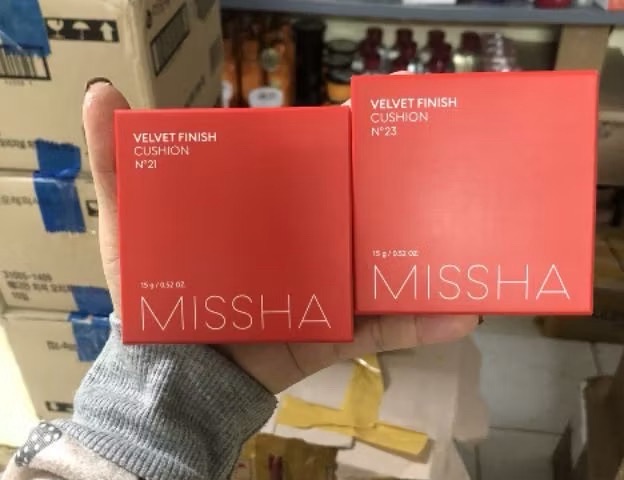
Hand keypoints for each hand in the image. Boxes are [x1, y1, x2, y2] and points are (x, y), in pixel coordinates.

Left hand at [83, 80, 477, 393]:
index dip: (339, 151)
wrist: (170, 372)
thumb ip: (117, 161)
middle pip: (356, 218)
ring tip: (467, 239)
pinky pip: (382, 332)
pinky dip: (419, 326)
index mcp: (268, 218)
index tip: (369, 125)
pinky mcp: (334, 334)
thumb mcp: (128, 221)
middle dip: (395, 197)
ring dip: (423, 258)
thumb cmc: (151, 293)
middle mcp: (303, 248)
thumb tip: (101, 92)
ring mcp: (324, 291)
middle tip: (430, 171)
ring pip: (380, 270)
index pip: (311, 177)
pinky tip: (461, 315)